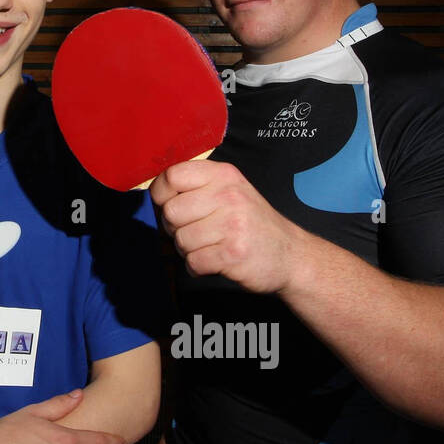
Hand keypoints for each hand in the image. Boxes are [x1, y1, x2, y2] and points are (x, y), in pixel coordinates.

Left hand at [150, 160, 307, 293]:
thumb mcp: (229, 191)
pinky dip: (198, 267)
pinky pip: (193, 262)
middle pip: (171, 212)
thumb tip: (152, 195)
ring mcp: (233, 224)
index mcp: (223, 175)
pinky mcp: (234, 253)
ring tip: (210, 247)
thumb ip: (195, 188)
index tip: (169, 205)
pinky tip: (215, 261)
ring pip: (180, 240)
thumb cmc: (250, 223)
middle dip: (175, 228)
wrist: (291, 255)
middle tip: (197, 232)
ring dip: (188, 250)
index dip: (161, 194)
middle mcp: (229, 195)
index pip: (172, 176)